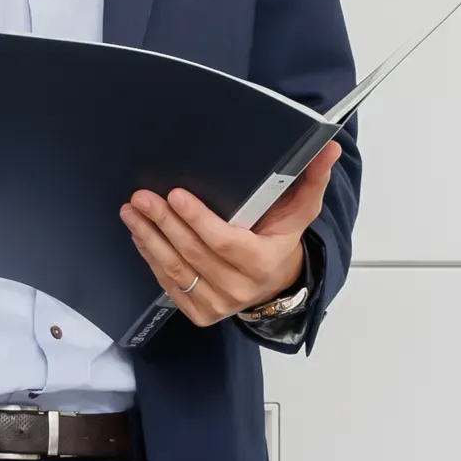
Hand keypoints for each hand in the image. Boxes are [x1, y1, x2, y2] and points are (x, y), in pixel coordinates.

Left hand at [120, 142, 339, 325]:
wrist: (275, 284)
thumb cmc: (280, 240)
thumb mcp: (299, 211)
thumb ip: (311, 180)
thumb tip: (328, 148)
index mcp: (263, 263)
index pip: (225, 243)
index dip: (198, 220)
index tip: (176, 195)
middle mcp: (240, 289)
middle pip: (194, 254)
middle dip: (164, 223)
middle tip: (142, 197)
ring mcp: (218, 304)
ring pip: (176, 270)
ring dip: (149, 238)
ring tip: (132, 212)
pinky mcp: (199, 312)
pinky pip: (169, 284)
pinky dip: (151, 257)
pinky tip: (140, 234)